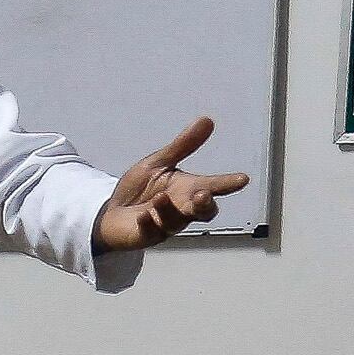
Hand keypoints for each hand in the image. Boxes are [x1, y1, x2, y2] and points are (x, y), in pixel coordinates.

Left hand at [93, 118, 251, 250]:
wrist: (110, 212)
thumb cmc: (140, 190)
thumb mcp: (159, 163)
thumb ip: (184, 146)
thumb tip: (207, 120)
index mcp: (188, 190)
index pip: (213, 187)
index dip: (227, 184)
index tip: (242, 178)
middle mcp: (181, 209)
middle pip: (203, 211)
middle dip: (205, 204)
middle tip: (203, 194)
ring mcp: (165, 224)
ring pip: (176, 222)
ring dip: (169, 209)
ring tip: (160, 197)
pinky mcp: (145, 235)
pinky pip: (150, 232)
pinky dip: (148, 223)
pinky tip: (144, 216)